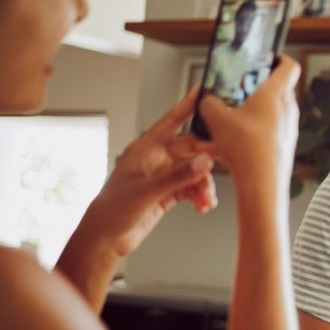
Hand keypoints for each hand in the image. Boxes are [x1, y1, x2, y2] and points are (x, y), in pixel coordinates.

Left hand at [87, 86, 217, 257]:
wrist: (106, 238)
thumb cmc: (113, 209)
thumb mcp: (148, 191)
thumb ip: (178, 176)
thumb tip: (204, 162)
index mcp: (146, 148)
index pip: (172, 121)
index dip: (187, 105)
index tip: (203, 92)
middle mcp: (157, 159)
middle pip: (191, 150)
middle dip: (206, 160)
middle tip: (223, 165)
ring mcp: (163, 176)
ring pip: (194, 172)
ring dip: (204, 185)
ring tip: (206, 200)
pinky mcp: (168, 193)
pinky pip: (191, 188)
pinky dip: (200, 196)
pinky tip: (202, 206)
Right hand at [198, 56, 299, 189]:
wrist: (262, 183)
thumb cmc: (247, 148)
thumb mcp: (216, 118)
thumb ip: (209, 103)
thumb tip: (207, 101)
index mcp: (276, 94)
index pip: (289, 66)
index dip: (279, 58)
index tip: (268, 58)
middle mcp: (288, 110)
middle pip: (279, 90)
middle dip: (260, 89)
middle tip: (242, 90)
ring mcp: (289, 130)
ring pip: (273, 114)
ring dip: (255, 114)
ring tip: (233, 121)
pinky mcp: (285, 148)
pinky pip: (270, 134)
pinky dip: (255, 134)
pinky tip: (235, 144)